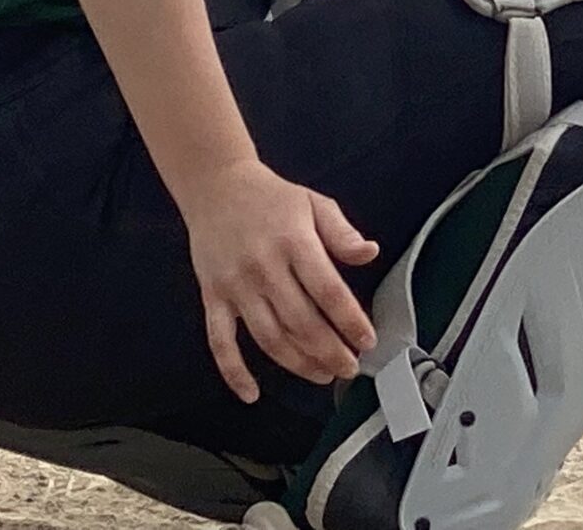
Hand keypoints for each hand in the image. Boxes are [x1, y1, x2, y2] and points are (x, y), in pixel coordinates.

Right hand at [177, 157, 378, 403]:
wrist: (217, 187)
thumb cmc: (271, 198)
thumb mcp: (315, 204)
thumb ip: (342, 233)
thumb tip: (369, 253)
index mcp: (294, 242)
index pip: (328, 291)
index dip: (350, 321)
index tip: (367, 341)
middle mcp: (264, 267)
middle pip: (301, 321)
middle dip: (330, 351)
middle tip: (350, 367)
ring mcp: (235, 286)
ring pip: (268, 337)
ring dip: (297, 364)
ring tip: (322, 375)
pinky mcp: (213, 298)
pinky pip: (220, 342)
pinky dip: (234, 372)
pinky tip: (252, 394)